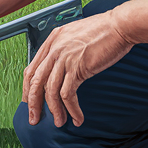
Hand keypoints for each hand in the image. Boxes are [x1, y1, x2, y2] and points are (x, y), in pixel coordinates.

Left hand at [22, 9, 134, 127]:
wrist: (119, 26)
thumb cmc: (104, 31)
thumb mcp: (75, 35)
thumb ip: (64, 48)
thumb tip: (60, 68)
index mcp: (52, 40)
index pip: (31, 68)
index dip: (28, 88)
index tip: (29, 102)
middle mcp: (55, 49)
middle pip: (35, 81)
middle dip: (33, 104)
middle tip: (35, 119)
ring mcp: (65, 58)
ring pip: (50, 91)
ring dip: (54, 110)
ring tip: (59, 122)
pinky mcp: (78, 68)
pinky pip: (68, 94)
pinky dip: (72, 109)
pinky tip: (77, 118)